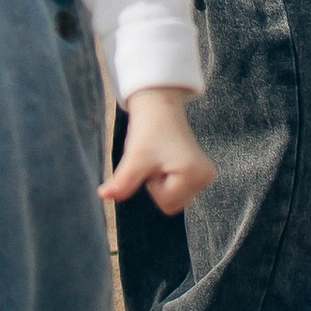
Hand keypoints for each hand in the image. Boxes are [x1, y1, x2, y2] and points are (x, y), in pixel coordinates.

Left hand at [99, 85, 214, 216]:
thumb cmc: (148, 129)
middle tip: (156, 160)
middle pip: (172, 204)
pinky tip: (168, 159)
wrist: (158, 106)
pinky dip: (168, 179)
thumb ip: (122, 181)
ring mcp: (206, 175)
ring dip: (162, 182)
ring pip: (175, 198)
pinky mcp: (202, 172)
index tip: (154, 161)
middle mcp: (206, 177)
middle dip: (158, 185)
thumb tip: (103, 195)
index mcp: (196, 174)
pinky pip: (179, 190)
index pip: (167, 204)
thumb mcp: (134, 157)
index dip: (153, 185)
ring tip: (162, 158)